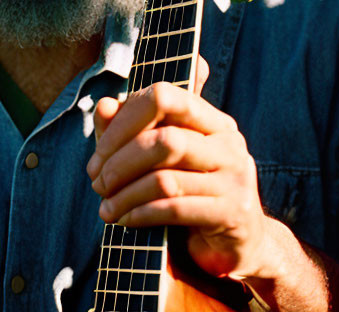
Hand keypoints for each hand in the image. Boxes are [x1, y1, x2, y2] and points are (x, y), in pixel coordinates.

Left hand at [86, 56, 277, 280]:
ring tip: (106, 208)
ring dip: (126, 194)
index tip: (99, 151)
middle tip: (98, 182)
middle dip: (120, 162)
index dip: (125, 120)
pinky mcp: (233, 213)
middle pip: (163, 140)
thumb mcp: (162, 158)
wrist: (240, 241)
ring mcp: (235, 177)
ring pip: (165, 179)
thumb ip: (131, 129)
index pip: (164, 97)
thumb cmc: (193, 192)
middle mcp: (228, 142)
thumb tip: (105, 105)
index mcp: (212, 119)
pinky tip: (126, 220)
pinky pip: (175, 209)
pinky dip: (142, 215)